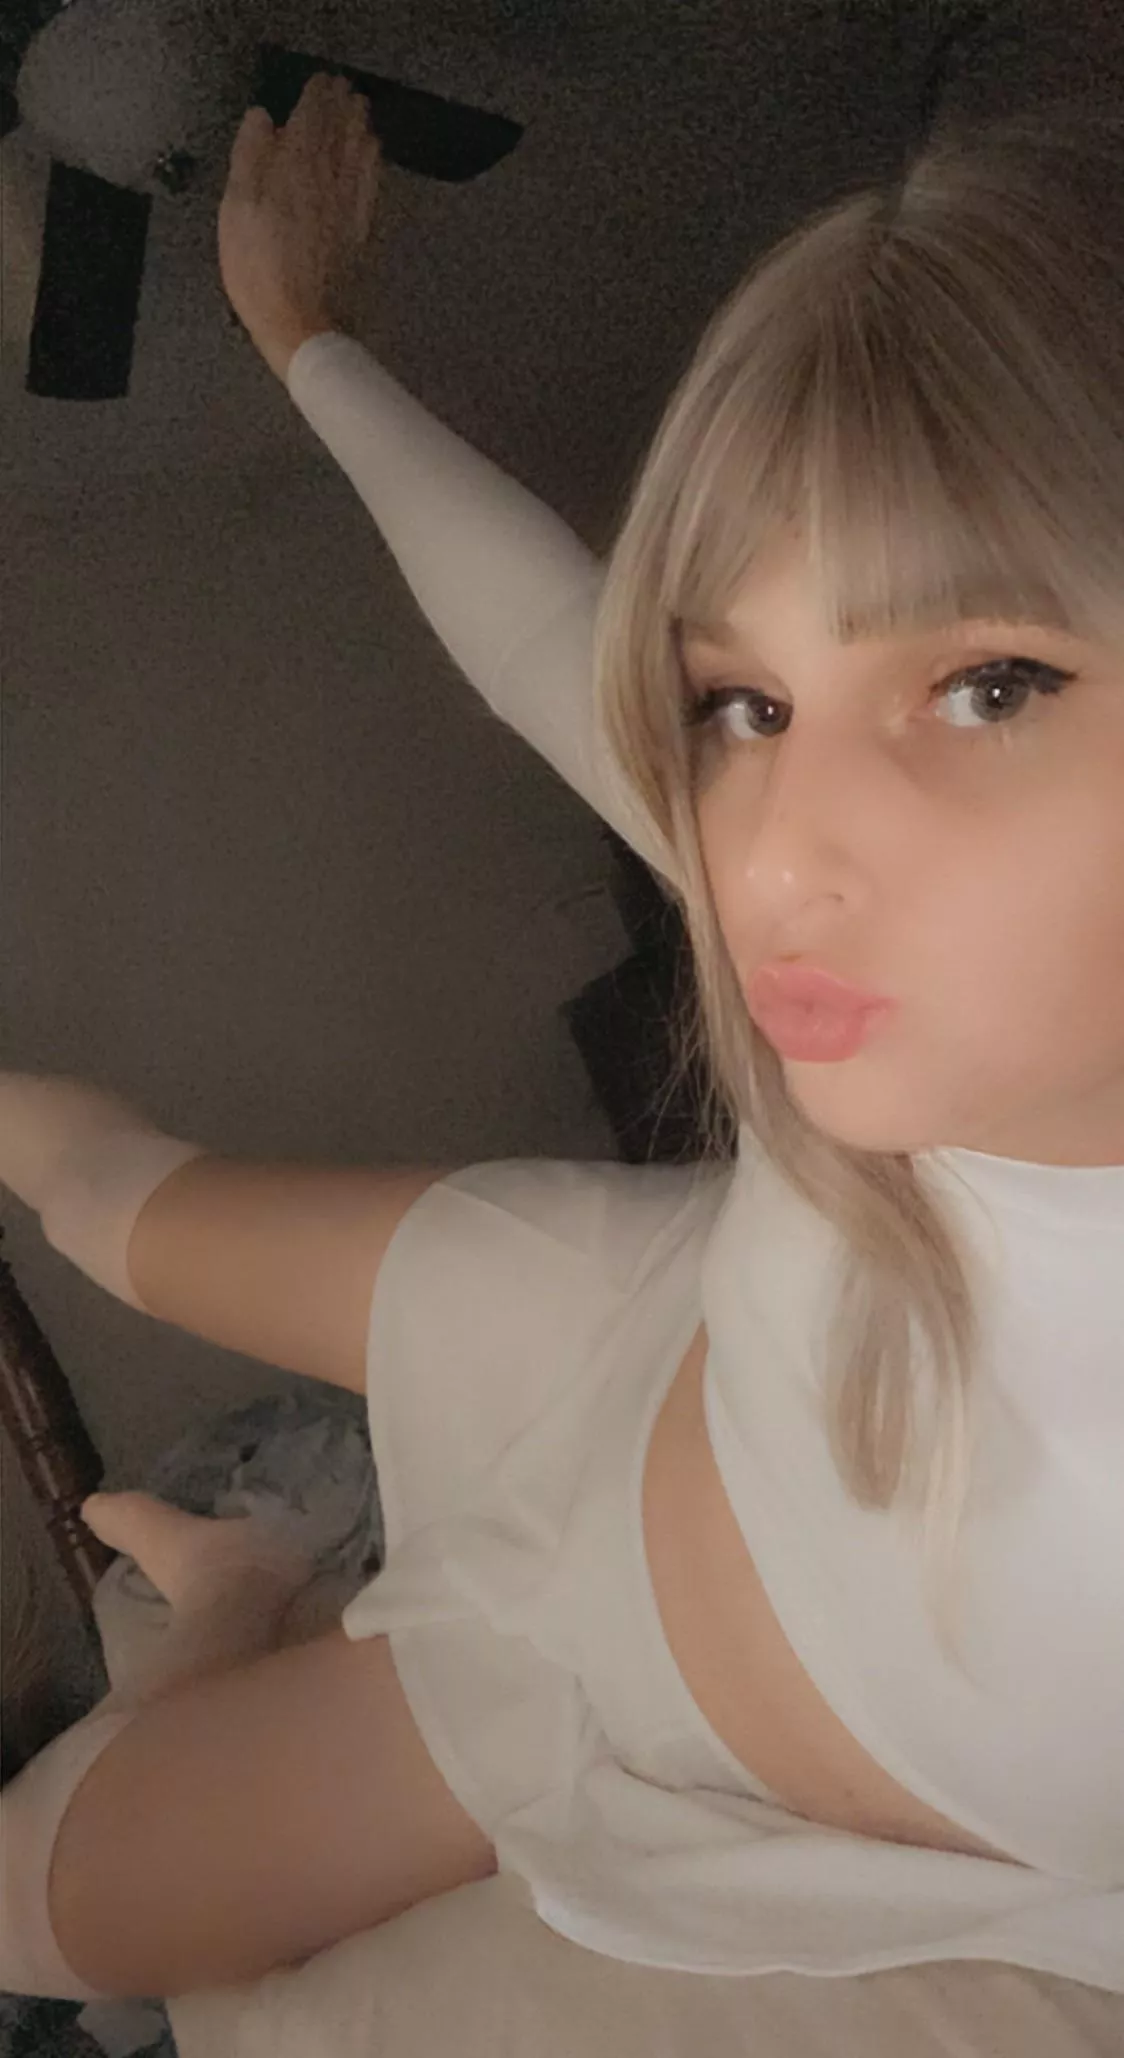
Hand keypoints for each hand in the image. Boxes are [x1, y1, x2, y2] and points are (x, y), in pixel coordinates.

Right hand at [218, 71, 382, 381]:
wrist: (301, 324)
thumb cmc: (258, 269)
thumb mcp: (236, 209)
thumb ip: (250, 156)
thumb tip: (262, 116)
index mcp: (296, 164)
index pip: (313, 114)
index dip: (318, 93)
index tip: (321, 80)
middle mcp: (331, 175)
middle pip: (342, 128)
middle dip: (342, 104)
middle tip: (343, 88)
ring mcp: (352, 202)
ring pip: (362, 150)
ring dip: (361, 125)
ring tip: (359, 109)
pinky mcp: (363, 228)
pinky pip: (372, 181)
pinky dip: (372, 159)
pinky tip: (372, 154)